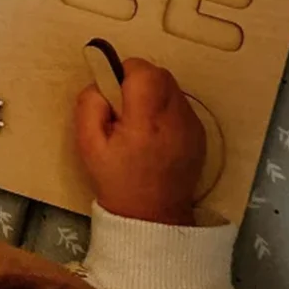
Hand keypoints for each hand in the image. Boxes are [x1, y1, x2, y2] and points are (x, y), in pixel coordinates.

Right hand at [74, 58, 204, 225]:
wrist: (152, 217)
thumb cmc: (116, 180)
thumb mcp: (87, 144)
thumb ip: (89, 105)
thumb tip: (100, 82)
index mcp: (146, 120)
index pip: (143, 71)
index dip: (124, 72)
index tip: (114, 93)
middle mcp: (175, 117)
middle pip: (160, 74)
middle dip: (139, 81)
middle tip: (124, 108)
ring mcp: (192, 125)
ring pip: (172, 87)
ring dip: (154, 94)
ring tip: (140, 122)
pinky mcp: (200, 133)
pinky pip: (180, 105)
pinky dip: (166, 109)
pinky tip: (155, 134)